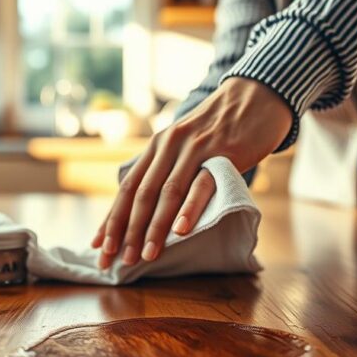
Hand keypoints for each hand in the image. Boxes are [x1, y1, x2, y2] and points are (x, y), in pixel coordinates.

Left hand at [91, 77, 291, 267]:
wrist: (257, 95)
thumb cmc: (222, 127)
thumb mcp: (186, 143)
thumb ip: (168, 167)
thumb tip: (149, 205)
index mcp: (157, 146)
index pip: (127, 187)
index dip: (112, 219)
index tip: (98, 248)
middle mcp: (169, 145)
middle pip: (140, 194)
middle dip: (126, 231)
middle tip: (117, 261)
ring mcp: (194, 148)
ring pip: (167, 192)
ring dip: (154, 227)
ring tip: (145, 255)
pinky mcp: (222, 152)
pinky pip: (202, 183)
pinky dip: (189, 208)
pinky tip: (181, 230)